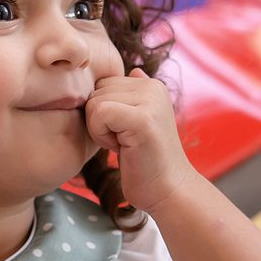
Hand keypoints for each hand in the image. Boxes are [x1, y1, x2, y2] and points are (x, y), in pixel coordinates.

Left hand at [84, 67, 197, 212]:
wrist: (167, 190)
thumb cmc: (147, 162)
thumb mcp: (141, 122)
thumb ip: (134, 96)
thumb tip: (134, 70)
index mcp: (151, 85)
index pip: (102, 84)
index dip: (103, 112)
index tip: (123, 133)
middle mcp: (152, 86)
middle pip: (95, 91)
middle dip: (99, 120)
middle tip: (124, 141)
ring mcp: (149, 100)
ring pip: (94, 102)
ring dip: (100, 130)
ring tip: (126, 144)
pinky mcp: (142, 118)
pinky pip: (99, 114)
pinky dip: (101, 135)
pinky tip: (123, 148)